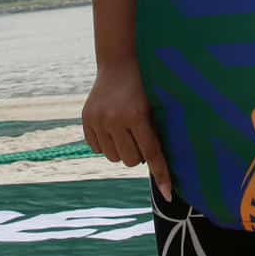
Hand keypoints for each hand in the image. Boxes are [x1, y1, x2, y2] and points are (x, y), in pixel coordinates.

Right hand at [82, 58, 172, 197]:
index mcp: (137, 115)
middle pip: (131, 160)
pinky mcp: (86, 119)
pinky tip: (113, 128)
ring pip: (113, 158)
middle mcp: (115, 119)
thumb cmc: (146, 85)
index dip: (162, 175)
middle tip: (142, 137)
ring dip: (122, 151)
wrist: (119, 61)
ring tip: (127, 132)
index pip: (152, 153)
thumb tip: (164, 166)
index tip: (168, 194)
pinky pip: (97, 148)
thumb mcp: (156, 105)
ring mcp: (98, 120)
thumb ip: (158, 133)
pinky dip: (107, 144)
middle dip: (139, 155)